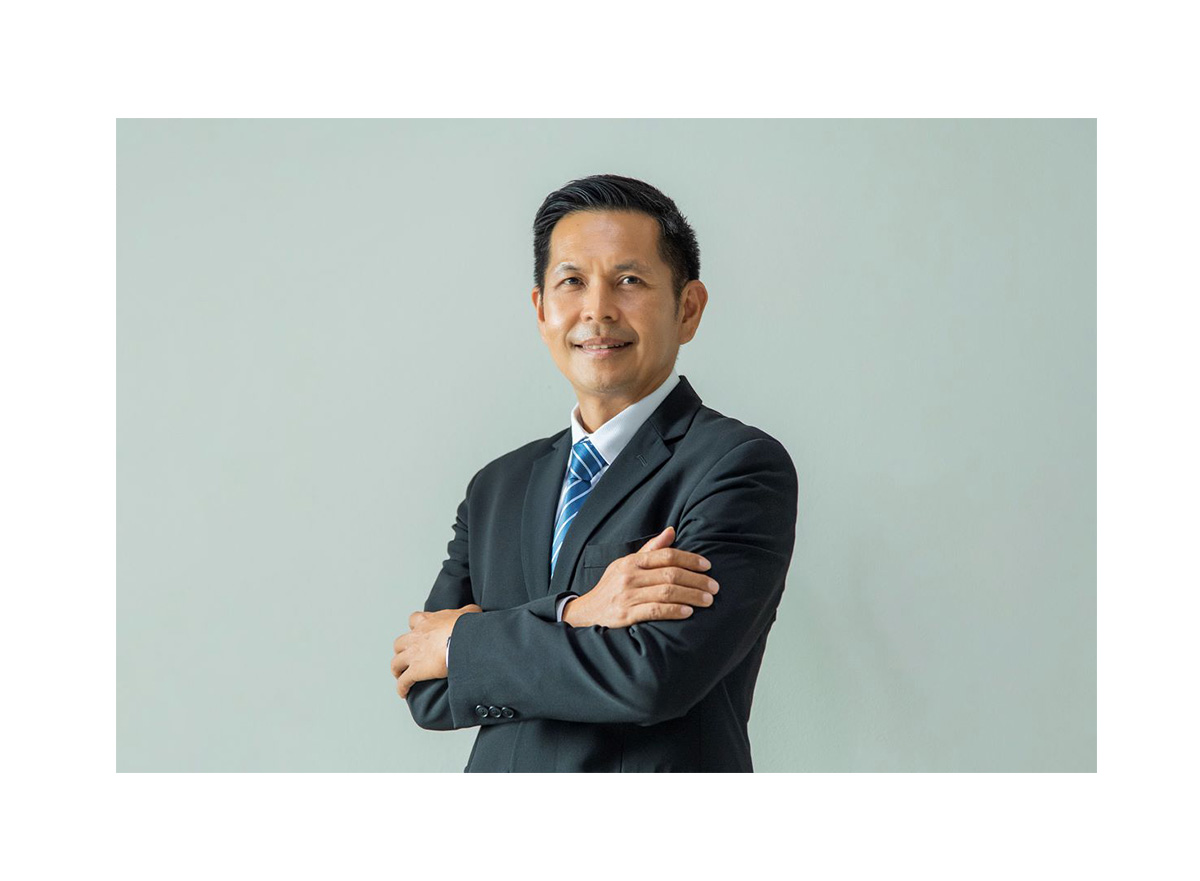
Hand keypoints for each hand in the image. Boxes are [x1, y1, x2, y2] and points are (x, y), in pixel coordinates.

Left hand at [392, 604, 481, 698]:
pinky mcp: (415, 670)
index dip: (415, 627)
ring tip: (400, 675)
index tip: (419, 632)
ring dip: (397, 669)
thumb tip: (474, 611)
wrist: (464, 639)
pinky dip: (402, 688)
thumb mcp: (469, 613)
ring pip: (396, 662)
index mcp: (428, 621)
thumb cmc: (466, 627)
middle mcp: (417, 637)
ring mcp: (414, 654)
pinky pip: (403, 682)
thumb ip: (468, 611)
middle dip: (401, 650)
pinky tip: (404, 693)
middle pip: (400, 643)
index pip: (414, 619)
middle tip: (407, 656)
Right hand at [562, 526, 718, 627]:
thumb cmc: (612, 587)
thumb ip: (650, 549)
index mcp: (632, 561)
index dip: (690, 559)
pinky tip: (688, 612)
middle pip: (670, 574)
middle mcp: (629, 576)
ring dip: (691, 596)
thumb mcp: (627, 564)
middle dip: (696, 580)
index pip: (666, 555)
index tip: (707, 566)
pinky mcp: (625, 615)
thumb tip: (672, 531)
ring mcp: (627, 595)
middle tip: (714, 587)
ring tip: (707, 600)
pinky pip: (655, 611)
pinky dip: (674, 611)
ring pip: (666, 592)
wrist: (587, 612)